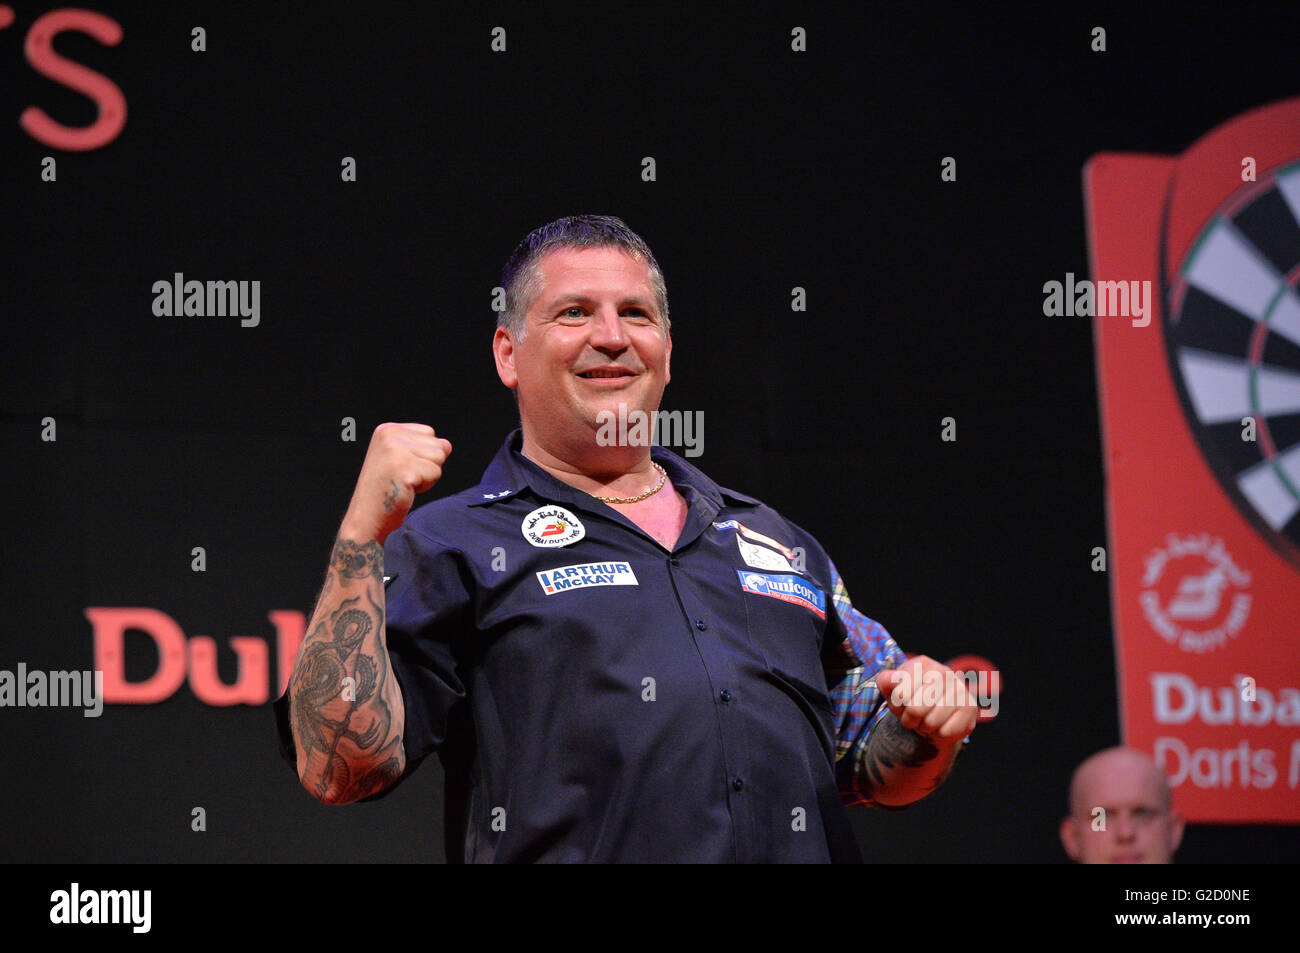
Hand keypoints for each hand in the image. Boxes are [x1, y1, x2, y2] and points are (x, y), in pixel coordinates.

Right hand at [340, 423, 451, 543]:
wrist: (366, 518)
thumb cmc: (386, 490)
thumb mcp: (404, 459)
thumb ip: (426, 447)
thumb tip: (447, 445)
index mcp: (387, 429)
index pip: (429, 433)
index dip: (422, 455)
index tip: (401, 467)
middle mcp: (390, 436)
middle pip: (437, 445)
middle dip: (427, 465)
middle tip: (403, 478)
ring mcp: (396, 451)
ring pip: (439, 458)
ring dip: (427, 476)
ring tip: (404, 484)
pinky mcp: (404, 469)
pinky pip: (435, 473)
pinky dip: (425, 486)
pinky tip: (405, 490)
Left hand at [874, 655, 976, 747]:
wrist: (934, 708)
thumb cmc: (910, 696)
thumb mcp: (892, 688)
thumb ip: (886, 681)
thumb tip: (889, 679)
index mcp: (922, 664)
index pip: (901, 695)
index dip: (897, 706)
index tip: (901, 704)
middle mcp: (944, 672)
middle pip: (916, 710)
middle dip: (909, 719)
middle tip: (913, 716)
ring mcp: (960, 689)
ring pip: (931, 723)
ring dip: (924, 727)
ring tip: (926, 719)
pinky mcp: (970, 707)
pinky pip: (946, 732)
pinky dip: (938, 734)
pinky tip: (940, 724)